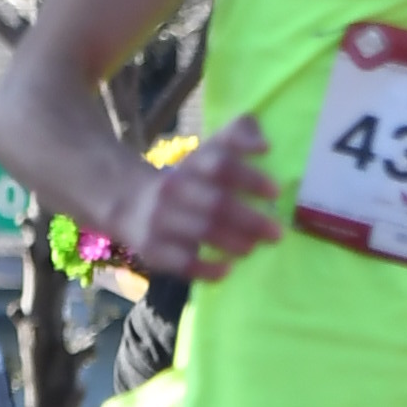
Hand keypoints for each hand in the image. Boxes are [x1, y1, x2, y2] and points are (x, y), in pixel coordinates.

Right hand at [102, 112, 284, 286]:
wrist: (129, 201)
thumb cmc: (188, 179)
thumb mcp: (208, 152)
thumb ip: (238, 137)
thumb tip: (264, 146)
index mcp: (192, 165)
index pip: (221, 166)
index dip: (250, 178)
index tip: (275, 192)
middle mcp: (174, 189)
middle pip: (216, 204)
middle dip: (251, 220)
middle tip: (276, 233)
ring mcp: (161, 220)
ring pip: (202, 232)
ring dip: (234, 242)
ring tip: (253, 248)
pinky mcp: (153, 250)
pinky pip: (183, 263)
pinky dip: (207, 269)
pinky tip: (227, 269)